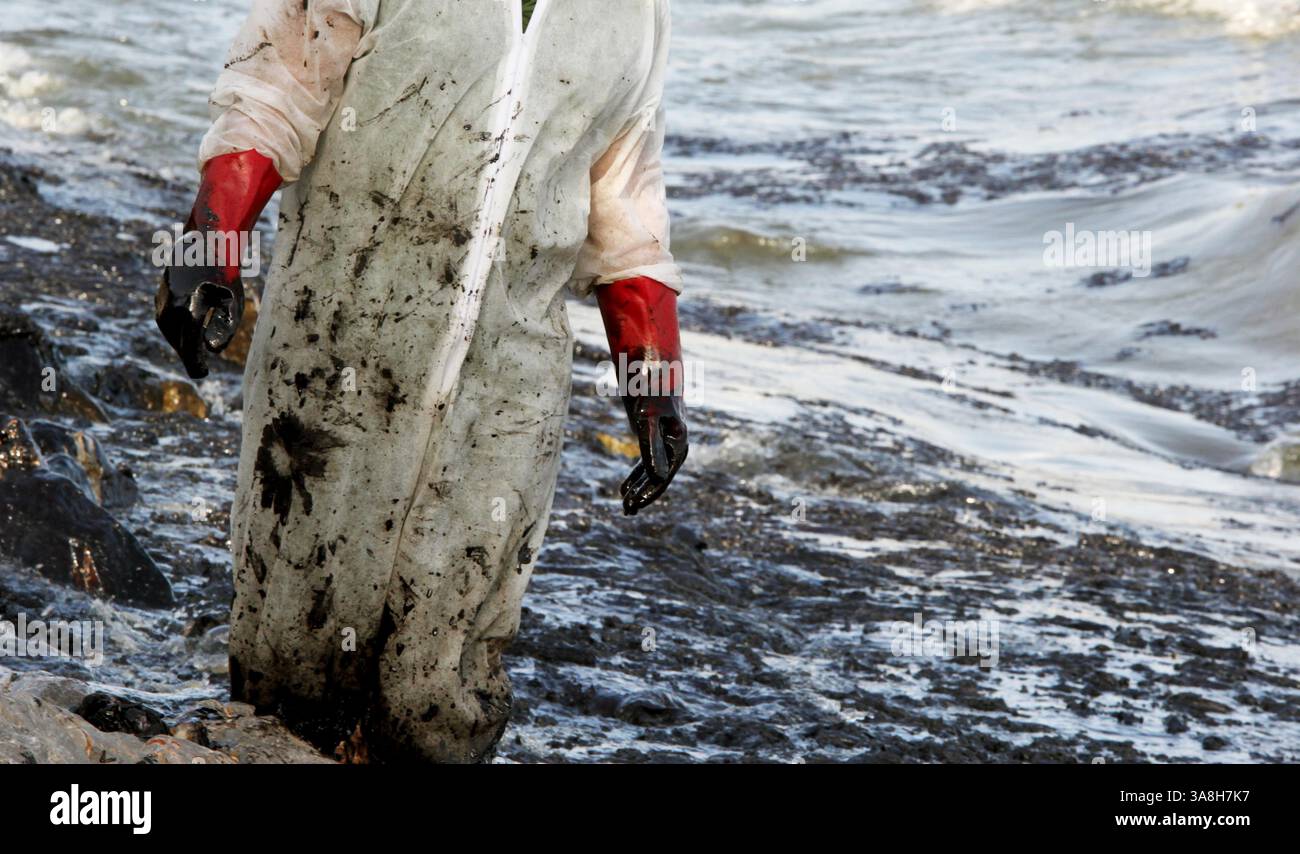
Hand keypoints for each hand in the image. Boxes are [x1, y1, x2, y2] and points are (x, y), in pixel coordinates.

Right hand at [155, 257, 244, 379]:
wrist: (206, 243)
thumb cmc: (225, 275)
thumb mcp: (233, 304)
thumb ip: (225, 329)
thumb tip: (211, 349)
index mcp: (190, 309)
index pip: (189, 346)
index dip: (195, 363)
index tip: (202, 374)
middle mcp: (172, 306)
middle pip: (178, 341)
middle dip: (188, 354)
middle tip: (199, 366)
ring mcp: (163, 299)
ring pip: (169, 330)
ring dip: (180, 342)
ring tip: (193, 351)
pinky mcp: (160, 294)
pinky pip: (165, 318)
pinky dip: (175, 329)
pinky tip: (185, 333)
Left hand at [619, 391, 687, 515]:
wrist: (654, 366)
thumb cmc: (651, 390)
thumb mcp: (647, 419)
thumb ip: (651, 448)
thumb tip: (656, 478)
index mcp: (677, 444)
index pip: (663, 477)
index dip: (648, 493)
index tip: (634, 505)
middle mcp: (673, 446)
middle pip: (658, 478)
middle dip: (642, 495)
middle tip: (626, 511)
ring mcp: (664, 442)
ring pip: (651, 473)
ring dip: (639, 489)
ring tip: (625, 507)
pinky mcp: (653, 437)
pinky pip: (646, 462)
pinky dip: (636, 476)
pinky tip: (624, 488)